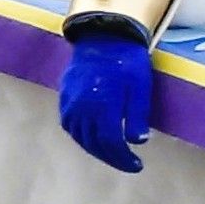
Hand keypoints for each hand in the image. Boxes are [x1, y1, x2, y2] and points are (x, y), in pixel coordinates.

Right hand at [55, 17, 158, 172]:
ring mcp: (70, 103)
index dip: (123, 159)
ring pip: (80, 137)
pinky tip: (93, 140)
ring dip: (96, 150)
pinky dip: (82, 137)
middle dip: (112, 158)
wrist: (103, 38)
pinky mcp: (65, 98)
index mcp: (102, 106)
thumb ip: (137, 115)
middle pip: (94, 144)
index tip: (137, 165)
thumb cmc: (127, 62)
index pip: (111, 143)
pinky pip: (70, 126)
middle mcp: (82, 108)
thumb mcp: (140, 87)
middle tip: (128, 163)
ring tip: (113, 154)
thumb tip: (137, 142)